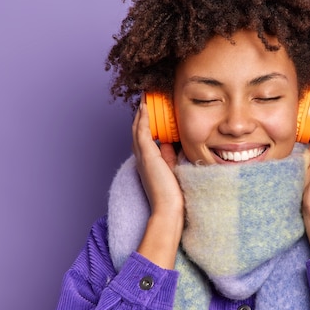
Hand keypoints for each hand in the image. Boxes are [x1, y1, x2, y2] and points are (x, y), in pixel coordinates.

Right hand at [132, 96, 183, 267]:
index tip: (149, 113)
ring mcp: (143, 157)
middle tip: (144, 101)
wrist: (168, 208)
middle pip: (137, 132)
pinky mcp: (147, 156)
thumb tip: (169, 142)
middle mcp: (142, 158)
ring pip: (137, 130)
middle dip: (140, 116)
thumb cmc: (173, 194)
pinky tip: (145, 108)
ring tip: (144, 100)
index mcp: (147, 163)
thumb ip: (169, 156)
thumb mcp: (172, 170)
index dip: (144, 125)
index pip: (143, 139)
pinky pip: (141, 132)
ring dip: (140, 114)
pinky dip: (142, 119)